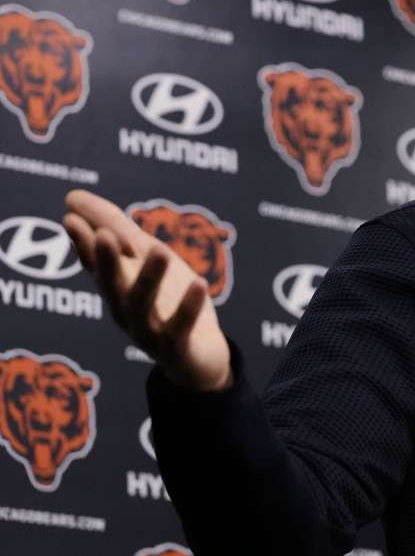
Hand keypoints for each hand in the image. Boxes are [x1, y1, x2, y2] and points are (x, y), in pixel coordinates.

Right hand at [63, 189, 231, 391]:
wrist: (200, 357)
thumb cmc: (169, 300)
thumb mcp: (145, 258)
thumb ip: (115, 228)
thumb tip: (72, 198)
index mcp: (116, 287)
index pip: (95, 264)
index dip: (83, 243)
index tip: (71, 218)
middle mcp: (125, 310)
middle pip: (112, 285)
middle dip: (107, 262)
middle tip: (104, 236)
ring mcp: (149, 332)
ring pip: (142, 306)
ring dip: (149, 278)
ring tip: (159, 250)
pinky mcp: (177, 348)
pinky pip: (180, 328)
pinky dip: (188, 308)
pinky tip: (199, 282)